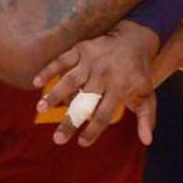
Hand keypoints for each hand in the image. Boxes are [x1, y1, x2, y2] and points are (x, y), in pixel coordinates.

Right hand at [34, 21, 160, 146]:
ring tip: (41, 109)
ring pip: (70, 80)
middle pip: (85, 101)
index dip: (94, 130)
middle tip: (58, 139)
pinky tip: (36, 82)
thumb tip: (147, 141)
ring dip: (55, 94)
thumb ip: (147, 119)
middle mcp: (104, 75)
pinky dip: (49, 69)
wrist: (134, 39)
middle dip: (71, 120)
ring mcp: (91, 61)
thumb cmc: (138, 73)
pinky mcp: (81, 49)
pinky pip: (62, 60)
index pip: (104, 113)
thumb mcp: (147, 95)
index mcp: (120, 88)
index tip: (82, 143)